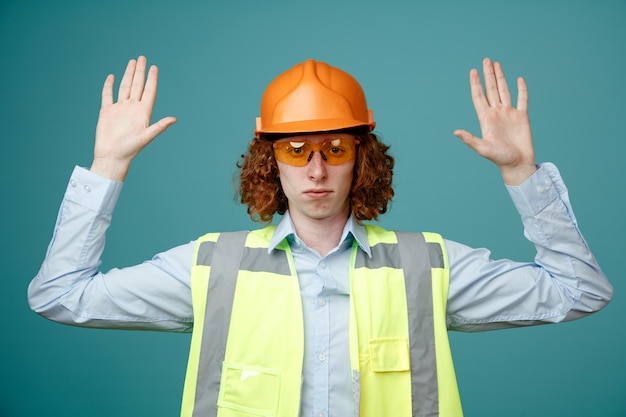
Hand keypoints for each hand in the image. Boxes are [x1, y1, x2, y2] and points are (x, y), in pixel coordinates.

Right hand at [91, 56, 176, 180]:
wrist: (112, 157)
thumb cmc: (130, 150)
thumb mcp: (147, 137)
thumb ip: (159, 126)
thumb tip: (174, 119)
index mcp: (143, 113)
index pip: (149, 92)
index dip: (152, 79)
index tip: (154, 67)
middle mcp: (133, 109)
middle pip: (137, 86)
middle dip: (140, 72)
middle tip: (143, 57)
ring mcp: (120, 109)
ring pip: (125, 87)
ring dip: (128, 75)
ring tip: (132, 62)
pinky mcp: (107, 111)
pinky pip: (107, 95)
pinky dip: (109, 86)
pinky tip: (112, 77)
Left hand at [454, 58, 535, 184]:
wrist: (517, 164)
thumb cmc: (499, 158)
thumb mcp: (482, 148)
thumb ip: (470, 139)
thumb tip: (455, 132)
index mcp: (486, 119)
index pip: (479, 97)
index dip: (476, 84)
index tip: (473, 71)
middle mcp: (496, 113)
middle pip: (491, 89)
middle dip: (488, 75)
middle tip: (486, 60)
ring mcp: (509, 114)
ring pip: (504, 91)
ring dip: (500, 77)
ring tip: (496, 64)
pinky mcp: (522, 117)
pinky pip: (522, 99)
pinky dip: (521, 89)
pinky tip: (519, 79)